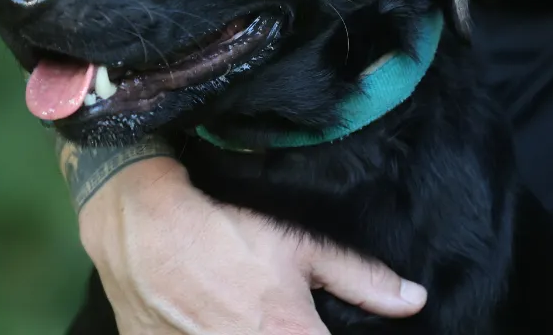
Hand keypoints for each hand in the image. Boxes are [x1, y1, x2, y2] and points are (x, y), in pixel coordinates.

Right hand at [79, 156, 427, 333]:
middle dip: (292, 334)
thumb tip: (412, 300)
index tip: (318, 324)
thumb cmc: (223, 230)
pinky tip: (218, 317)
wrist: (140, 228)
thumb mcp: (299, 244)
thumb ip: (360, 278)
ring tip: (242, 309)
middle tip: (275, 314)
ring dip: (249, 331)